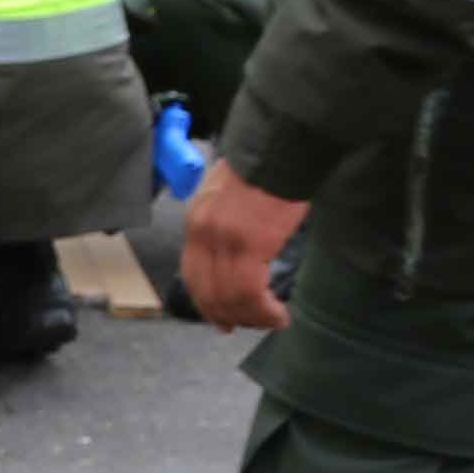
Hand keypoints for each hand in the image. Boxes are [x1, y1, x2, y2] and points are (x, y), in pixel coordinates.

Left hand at [180, 159, 306, 331]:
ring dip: (252, 318)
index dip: (206, 302)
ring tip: (272, 322)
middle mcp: (202, 234)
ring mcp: (223, 240)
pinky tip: (278, 314)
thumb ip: (222, 221)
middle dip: (227, 316)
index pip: (192, 274)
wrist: (281, 145)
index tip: (220, 320)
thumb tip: (232, 250)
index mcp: (197, 220)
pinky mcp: (248, 245)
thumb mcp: (226, 193)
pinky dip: (263, 311)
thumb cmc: (263, 166)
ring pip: (229, 298)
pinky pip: (249, 292)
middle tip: (247, 327)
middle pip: (207, 292)